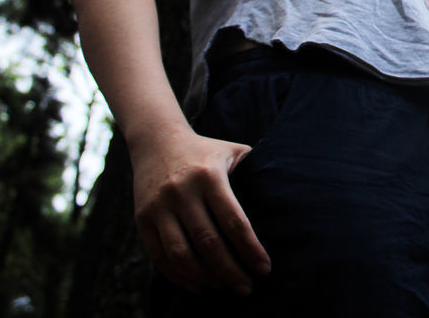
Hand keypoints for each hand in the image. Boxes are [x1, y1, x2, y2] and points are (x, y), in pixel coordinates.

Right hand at [129, 126, 270, 294]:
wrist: (157, 140)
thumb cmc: (206, 150)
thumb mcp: (233, 152)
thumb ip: (255, 170)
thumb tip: (286, 196)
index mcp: (210, 176)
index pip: (234, 221)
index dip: (250, 249)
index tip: (264, 269)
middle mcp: (182, 192)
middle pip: (208, 242)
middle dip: (230, 271)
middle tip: (246, 288)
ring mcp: (159, 206)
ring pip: (181, 254)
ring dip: (203, 277)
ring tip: (222, 287)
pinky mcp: (142, 218)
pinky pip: (159, 256)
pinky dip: (178, 276)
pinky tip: (197, 285)